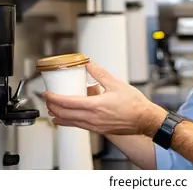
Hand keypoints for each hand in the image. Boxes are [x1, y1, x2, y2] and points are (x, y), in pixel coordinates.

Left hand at [43, 62, 166, 136]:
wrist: (144, 120)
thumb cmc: (134, 104)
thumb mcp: (116, 84)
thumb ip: (100, 73)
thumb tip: (89, 63)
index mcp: (95, 106)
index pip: (67, 103)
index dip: (54, 98)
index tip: (48, 93)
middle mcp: (92, 118)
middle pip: (65, 114)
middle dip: (53, 107)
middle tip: (48, 100)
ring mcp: (95, 126)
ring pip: (70, 122)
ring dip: (59, 116)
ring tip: (52, 110)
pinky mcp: (99, 130)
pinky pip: (79, 126)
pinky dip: (69, 122)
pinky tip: (67, 119)